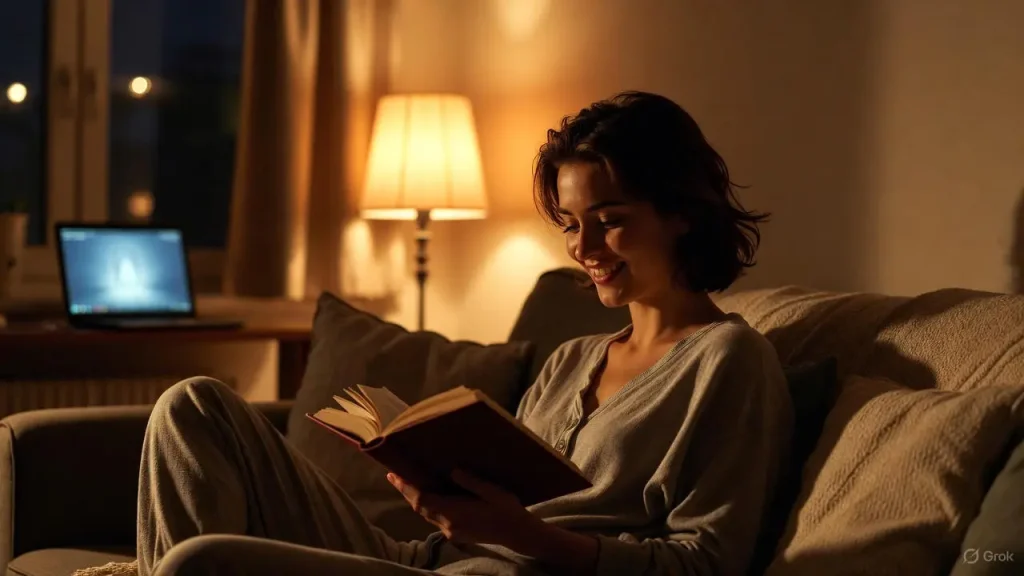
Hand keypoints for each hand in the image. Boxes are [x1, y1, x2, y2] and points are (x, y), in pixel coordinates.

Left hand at [386, 470, 543, 548]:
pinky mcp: (455, 534)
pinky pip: (435, 518)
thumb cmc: (507, 509)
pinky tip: (429, 496)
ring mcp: (452, 531)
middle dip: (405, 492)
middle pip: (420, 508)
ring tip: (406, 483)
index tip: (395, 474)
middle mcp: (449, 524)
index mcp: (456, 512)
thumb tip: (452, 470)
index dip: (407, 487)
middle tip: (394, 475)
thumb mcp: (492, 491)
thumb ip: (471, 482)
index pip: (423, 499)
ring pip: (426, 514)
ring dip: (415, 499)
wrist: (518, 534)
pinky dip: (427, 506)